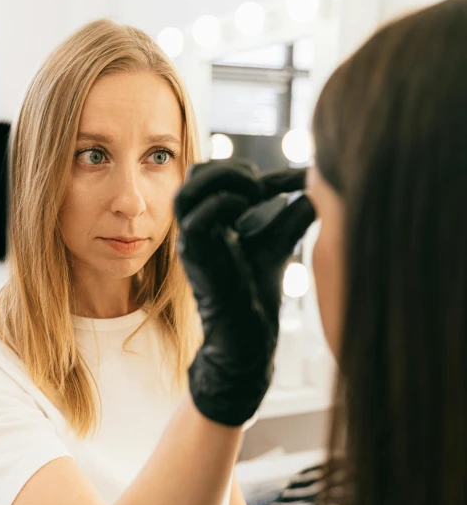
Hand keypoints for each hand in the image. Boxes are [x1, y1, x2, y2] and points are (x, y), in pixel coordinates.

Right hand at [175, 159, 314, 425]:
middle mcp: (195, 228)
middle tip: (261, 181)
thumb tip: (317, 187)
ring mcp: (192, 243)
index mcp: (209, 221)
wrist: (248, 337)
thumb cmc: (258, 294)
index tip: (290, 178)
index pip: (212, 176)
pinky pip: (197, 218)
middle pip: (193, 174)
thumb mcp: (279, 243)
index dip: (246, 168)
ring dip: (224, 180)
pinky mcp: (197, 258)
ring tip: (255, 190)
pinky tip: (250, 212)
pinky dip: (225, 204)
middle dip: (229, 166)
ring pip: (187, 190)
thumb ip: (292, 215)